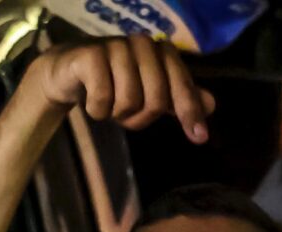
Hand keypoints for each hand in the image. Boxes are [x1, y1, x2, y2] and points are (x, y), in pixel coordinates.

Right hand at [28, 36, 212, 141]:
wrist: (69, 72)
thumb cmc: (113, 83)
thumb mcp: (149, 94)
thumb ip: (178, 99)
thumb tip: (212, 106)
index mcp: (161, 51)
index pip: (182, 86)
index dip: (190, 112)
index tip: (199, 138)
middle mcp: (142, 43)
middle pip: (156, 100)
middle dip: (139, 117)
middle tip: (124, 114)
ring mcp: (117, 46)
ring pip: (128, 100)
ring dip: (115, 113)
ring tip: (107, 103)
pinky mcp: (91, 55)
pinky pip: (103, 97)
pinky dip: (97, 108)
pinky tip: (90, 98)